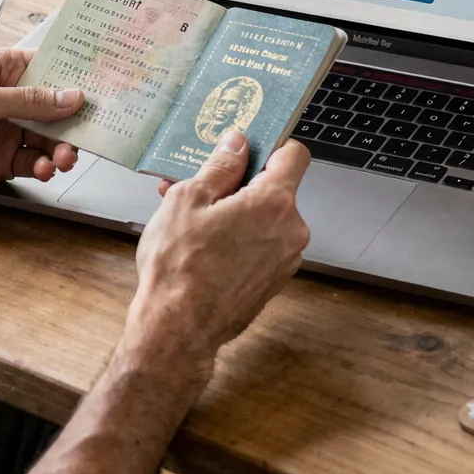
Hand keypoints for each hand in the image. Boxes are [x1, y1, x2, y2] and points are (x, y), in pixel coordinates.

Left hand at [0, 48, 84, 203]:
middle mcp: (6, 100)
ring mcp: (4, 132)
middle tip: (87, 136)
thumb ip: (28, 100)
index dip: (76, 77)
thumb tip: (70, 96)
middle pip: (55, 108)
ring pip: (48, 140)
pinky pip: (33, 164)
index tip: (104, 88)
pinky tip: (42, 171)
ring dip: (60, 150)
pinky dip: (43, 169)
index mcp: (0, 70)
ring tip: (61, 160)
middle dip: (74, 122)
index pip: (49, 67)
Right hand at [125, 130, 312, 388]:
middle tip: (198, 186)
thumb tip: (236, 144)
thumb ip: (219, 167)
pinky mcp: (273, 281)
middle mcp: (290, 230)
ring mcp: (285, 260)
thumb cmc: (180, 266)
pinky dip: (238, 239)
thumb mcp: (188, 200)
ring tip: (190, 219)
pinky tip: (202, 245)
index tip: (246, 148)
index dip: (271, 146)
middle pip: (274, 190)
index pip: (294, 155)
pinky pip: (260, 247)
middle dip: (238, 185)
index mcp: (274, 203)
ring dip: (234, 213)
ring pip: (264, 220)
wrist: (178, 329)